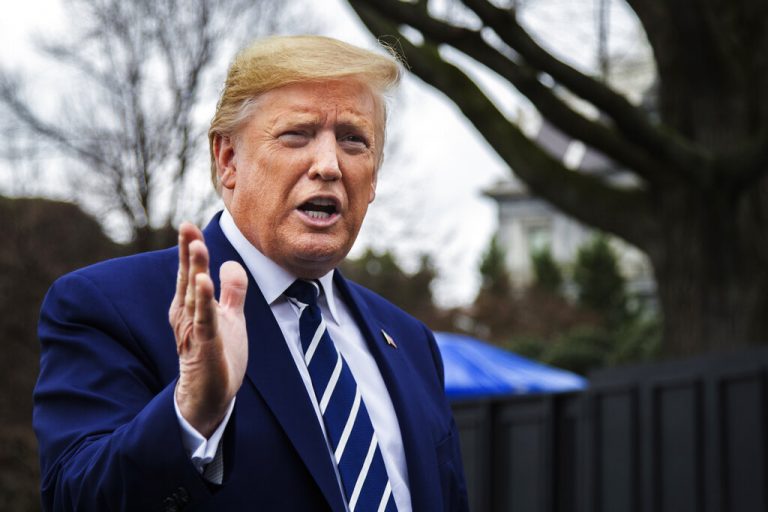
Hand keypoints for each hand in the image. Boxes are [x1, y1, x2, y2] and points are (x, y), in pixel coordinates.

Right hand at [169, 222, 248, 437]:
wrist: (211, 397)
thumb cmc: (218, 356)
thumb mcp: (229, 317)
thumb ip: (232, 291)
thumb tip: (233, 263)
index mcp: (192, 307)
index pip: (191, 273)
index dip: (191, 250)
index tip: (189, 225)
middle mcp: (188, 316)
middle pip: (189, 278)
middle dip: (189, 253)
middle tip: (187, 226)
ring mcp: (196, 331)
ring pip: (195, 296)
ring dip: (196, 270)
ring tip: (197, 245)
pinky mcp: (205, 346)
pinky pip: (205, 320)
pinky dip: (205, 301)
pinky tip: (204, 283)